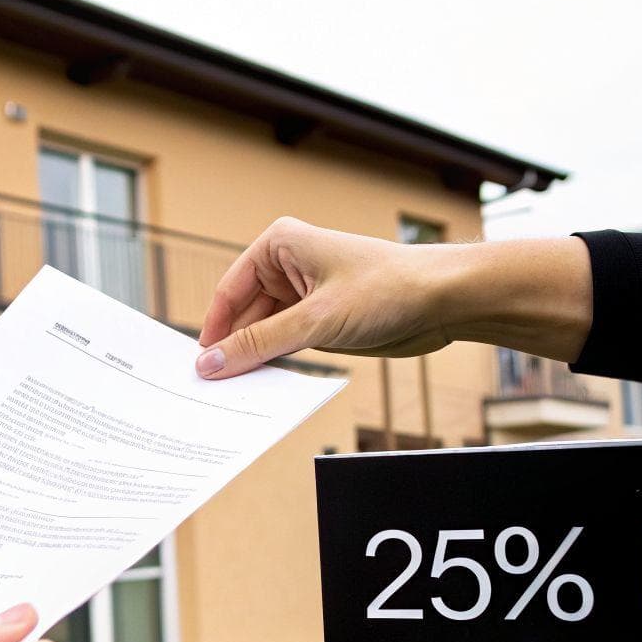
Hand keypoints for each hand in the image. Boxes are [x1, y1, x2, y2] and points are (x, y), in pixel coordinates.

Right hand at [194, 216, 593, 378]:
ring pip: (265, 333)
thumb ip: (261, 343)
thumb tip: (211, 363)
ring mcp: (305, 295)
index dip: (212, 331)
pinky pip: (287, 345)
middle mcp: (287, 266)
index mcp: (279, 245)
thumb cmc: (388, 288)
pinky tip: (266, 390)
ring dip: (255, 361)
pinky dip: (277, 365)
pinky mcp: (322, 321)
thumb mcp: (317, 320)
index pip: (228, 293)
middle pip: (244, 315)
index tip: (196, 369)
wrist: (445, 300)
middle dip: (232, 350)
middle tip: (211, 391)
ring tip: (236, 396)